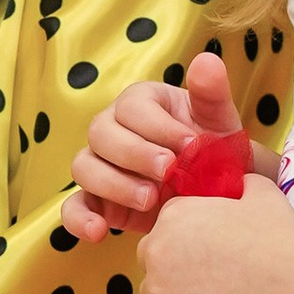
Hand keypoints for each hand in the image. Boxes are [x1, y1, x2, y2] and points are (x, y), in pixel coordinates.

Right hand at [64, 51, 250, 240]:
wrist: (217, 193)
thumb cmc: (214, 150)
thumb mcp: (219, 122)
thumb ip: (211, 93)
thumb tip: (206, 60)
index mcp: (140, 103)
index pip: (132, 107)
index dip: (158, 127)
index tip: (191, 146)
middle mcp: (113, 129)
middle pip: (101, 133)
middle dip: (135, 154)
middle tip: (170, 172)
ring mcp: (100, 165)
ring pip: (84, 167)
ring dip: (114, 184)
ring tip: (151, 200)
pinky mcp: (97, 201)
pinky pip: (74, 207)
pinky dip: (80, 220)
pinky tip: (100, 233)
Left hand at [138, 178, 293, 293]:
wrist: (293, 286)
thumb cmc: (280, 239)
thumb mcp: (261, 193)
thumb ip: (239, 182)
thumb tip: (237, 180)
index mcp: (172, 215)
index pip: (164, 232)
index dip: (187, 247)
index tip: (211, 258)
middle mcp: (154, 249)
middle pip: (152, 264)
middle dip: (173, 273)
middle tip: (210, 284)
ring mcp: (156, 291)